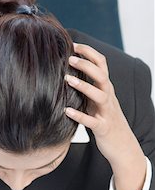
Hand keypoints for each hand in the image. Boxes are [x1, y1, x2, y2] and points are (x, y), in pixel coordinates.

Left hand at [65, 43, 145, 189]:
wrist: (121, 145)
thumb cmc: (105, 120)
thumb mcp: (97, 101)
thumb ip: (88, 87)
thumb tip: (70, 72)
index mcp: (106, 88)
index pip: (102, 64)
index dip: (89, 53)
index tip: (74, 44)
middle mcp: (108, 97)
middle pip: (101, 75)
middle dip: (86, 64)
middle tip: (69, 58)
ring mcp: (106, 112)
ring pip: (99, 95)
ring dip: (83, 86)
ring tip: (67, 80)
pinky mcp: (103, 128)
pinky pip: (91, 121)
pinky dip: (79, 116)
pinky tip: (67, 111)